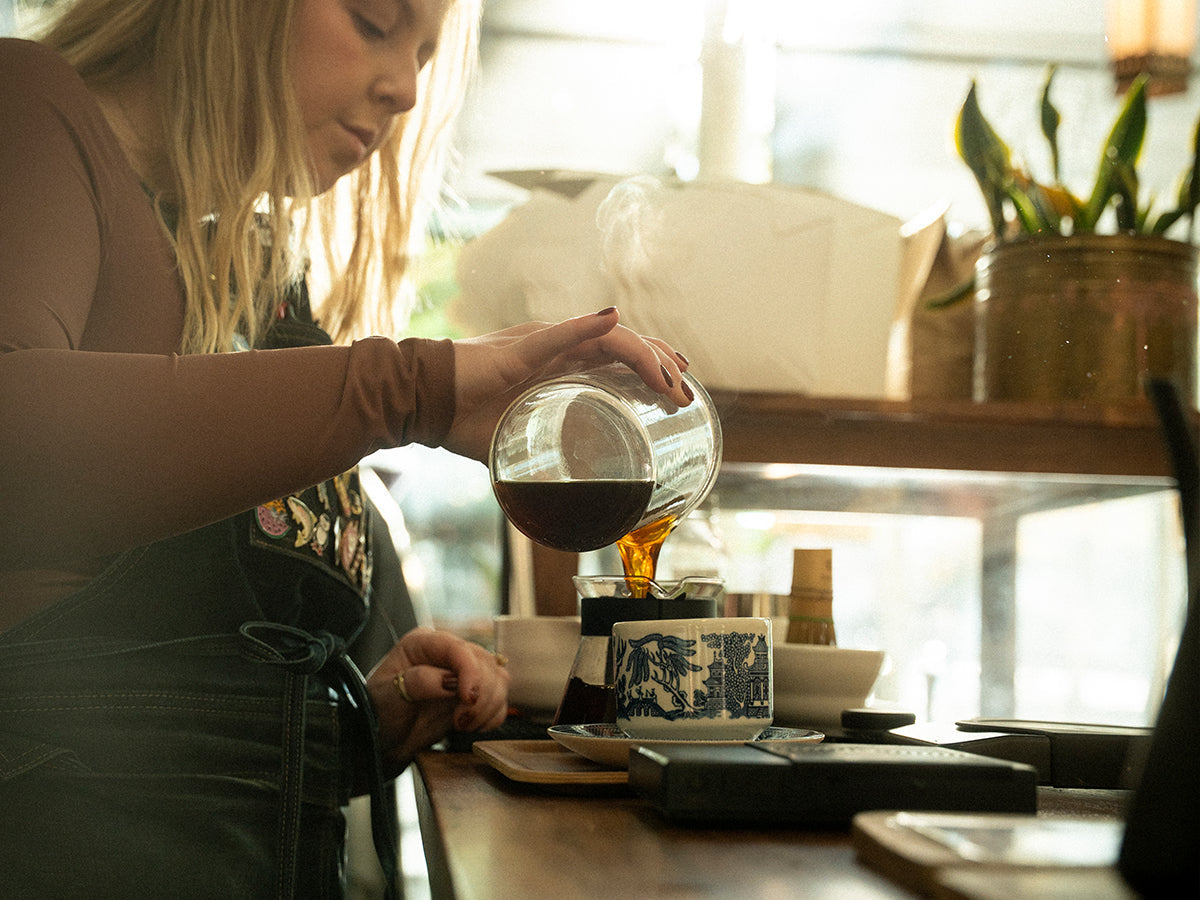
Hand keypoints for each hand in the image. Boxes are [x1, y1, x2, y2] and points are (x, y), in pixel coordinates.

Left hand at [366, 627, 509, 770]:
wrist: (384, 740)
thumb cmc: (379, 712)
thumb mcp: (388, 695)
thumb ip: (419, 682)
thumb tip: (450, 682)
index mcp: (423, 643)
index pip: (458, 648)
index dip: (470, 672)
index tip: (468, 699)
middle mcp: (447, 654)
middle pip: (484, 663)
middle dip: (480, 695)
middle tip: (460, 722)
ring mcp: (463, 674)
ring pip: (498, 679)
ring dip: (489, 706)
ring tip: (464, 726)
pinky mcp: (474, 695)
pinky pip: (500, 700)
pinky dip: (493, 716)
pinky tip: (474, 727)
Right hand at [443, 307, 691, 460]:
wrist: (420, 402)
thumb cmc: (461, 419)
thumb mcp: (516, 442)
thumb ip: (538, 460)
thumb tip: (554, 501)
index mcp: (559, 365)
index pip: (618, 357)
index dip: (652, 367)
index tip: (677, 387)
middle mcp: (557, 348)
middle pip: (625, 346)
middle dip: (661, 365)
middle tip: (685, 391)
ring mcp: (541, 345)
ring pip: (607, 340)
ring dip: (643, 355)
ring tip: (669, 377)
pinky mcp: (518, 350)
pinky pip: (557, 336)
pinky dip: (586, 328)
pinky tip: (612, 321)